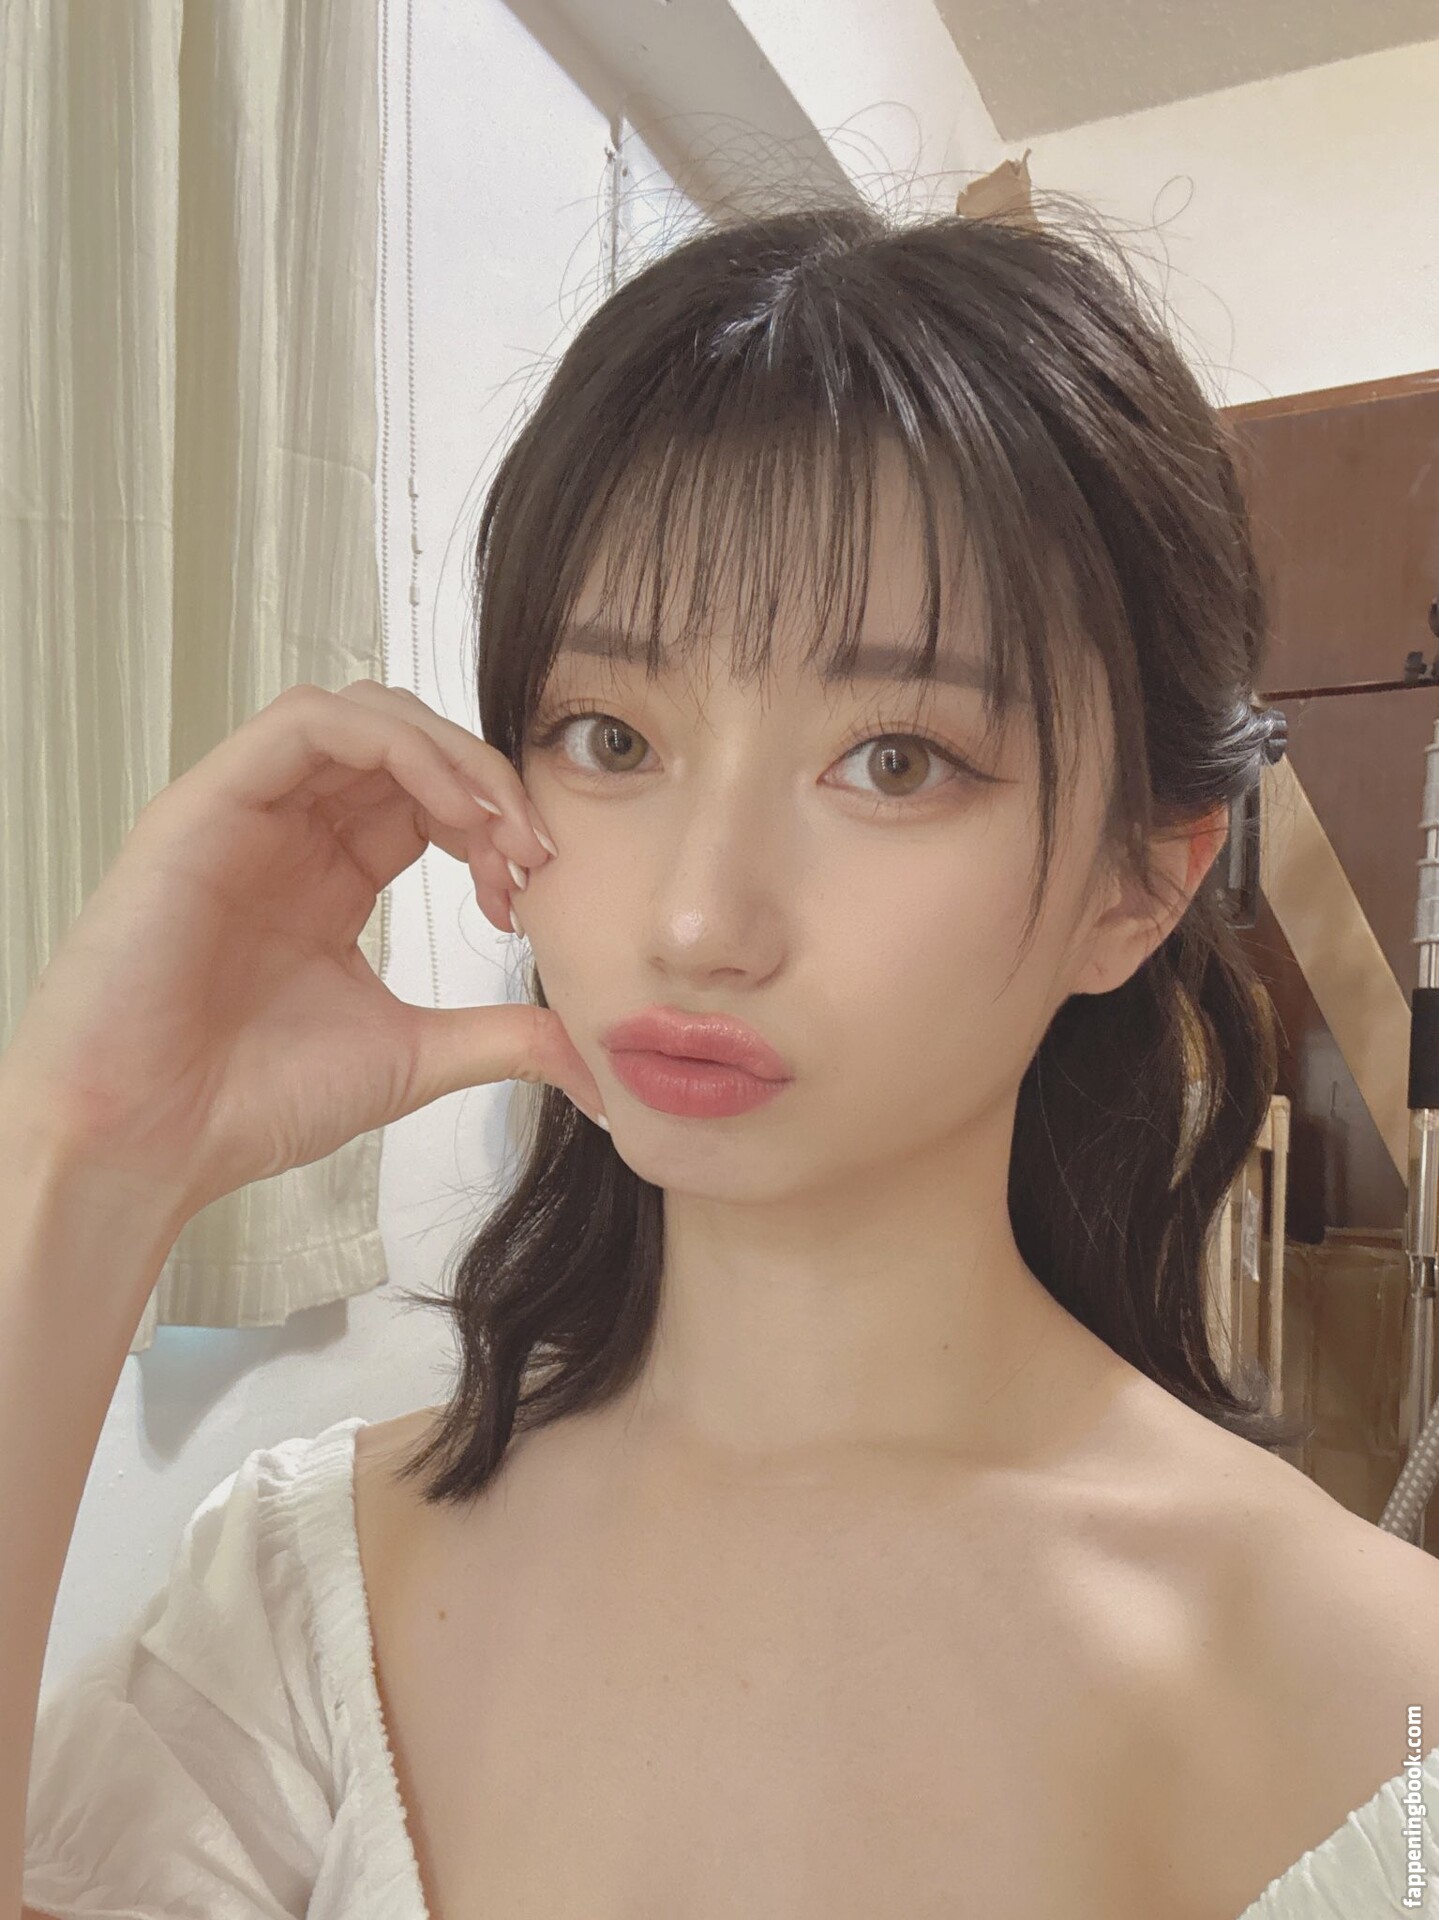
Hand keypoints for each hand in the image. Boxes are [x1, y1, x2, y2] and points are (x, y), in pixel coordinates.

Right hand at [0, 680, 606, 1221]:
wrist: (146, 1143)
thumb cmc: (249, 1103)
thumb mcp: (412, 1056)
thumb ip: (501, 1036)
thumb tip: (594, 1058)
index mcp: (330, 874)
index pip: (431, 798)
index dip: (498, 821)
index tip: (537, 888)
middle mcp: (290, 830)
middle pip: (409, 743)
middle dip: (489, 781)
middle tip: (535, 850)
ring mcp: (245, 811)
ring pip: (364, 714)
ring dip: (452, 753)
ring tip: (499, 826)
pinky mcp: (203, 803)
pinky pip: (307, 724)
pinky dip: (393, 746)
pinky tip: (447, 808)